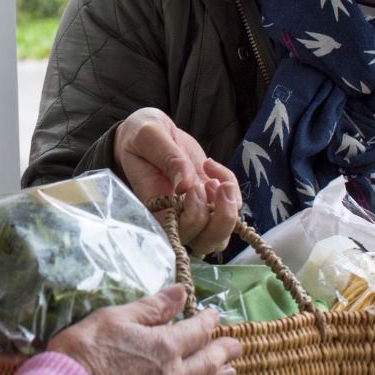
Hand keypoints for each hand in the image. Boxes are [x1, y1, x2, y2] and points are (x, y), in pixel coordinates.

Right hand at [47, 286, 241, 374]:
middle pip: (207, 363)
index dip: (208, 321)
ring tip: (229, 371)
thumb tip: (180, 292)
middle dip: (223, 351)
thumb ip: (151, 308)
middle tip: (238, 345)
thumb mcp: (114, 318)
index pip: (197, 331)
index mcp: (164, 347)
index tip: (215, 315)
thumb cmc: (84, 351)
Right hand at [113, 107, 240, 253]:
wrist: (152, 132)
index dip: (193, 219)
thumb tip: (185, 184)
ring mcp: (196, 210)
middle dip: (219, 220)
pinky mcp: (210, 198)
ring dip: (229, 210)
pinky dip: (230, 185)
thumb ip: (167, 157)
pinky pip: (232, 205)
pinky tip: (211, 166)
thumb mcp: (149, 137)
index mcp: (154, 207)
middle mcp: (176, 216)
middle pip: (205, 242)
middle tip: (212, 184)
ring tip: (220, 182)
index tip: (193, 187)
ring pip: (221, 235)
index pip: (177, 233)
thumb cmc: (142, 136)